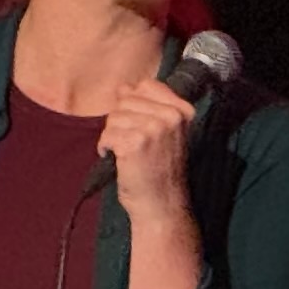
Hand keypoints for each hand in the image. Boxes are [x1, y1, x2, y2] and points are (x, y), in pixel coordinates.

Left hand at [96, 75, 198, 224]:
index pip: (146, 85)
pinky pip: (107, 134)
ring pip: (114, 117)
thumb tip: (123, 88)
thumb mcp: (165, 132)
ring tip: (127, 153)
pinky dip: (106, 148)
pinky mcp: (135, 142)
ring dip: (113, 136)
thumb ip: (148, 106)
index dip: (134, 103)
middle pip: (125, 100)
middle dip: (121, 122)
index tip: (141, 126)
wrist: (162, 203)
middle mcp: (171, 116)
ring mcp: (154, 128)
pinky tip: (118, 160)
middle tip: (133, 144)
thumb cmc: (161, 169)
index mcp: (182, 110)